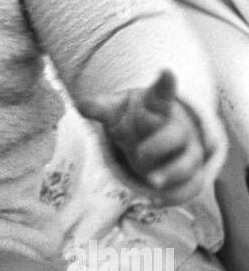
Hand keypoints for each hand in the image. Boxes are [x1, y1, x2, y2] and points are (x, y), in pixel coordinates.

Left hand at [77, 69, 210, 204]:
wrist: (158, 139)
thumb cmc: (135, 121)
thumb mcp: (116, 112)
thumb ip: (101, 108)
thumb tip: (80, 104)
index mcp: (156, 109)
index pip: (161, 95)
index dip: (164, 85)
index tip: (166, 71)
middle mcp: (175, 129)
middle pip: (175, 134)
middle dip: (160, 144)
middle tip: (140, 154)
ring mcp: (185, 152)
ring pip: (187, 162)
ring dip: (171, 173)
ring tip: (152, 182)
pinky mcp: (190, 174)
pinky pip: (189, 185)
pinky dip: (177, 193)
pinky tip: (160, 199)